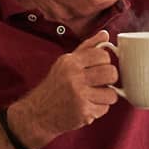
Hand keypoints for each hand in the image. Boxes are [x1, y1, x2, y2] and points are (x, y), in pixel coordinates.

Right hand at [8, 30, 119, 147]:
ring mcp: (79, 95)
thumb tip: (105, 34)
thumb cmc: (55, 86)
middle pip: (111, 73)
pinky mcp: (83, 112)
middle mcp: (74, 77)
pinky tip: (87, 106)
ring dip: (105, 96)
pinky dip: (98, 109)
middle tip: (100, 83)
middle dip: (109, 79)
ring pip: (111, 93)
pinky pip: (105, 108)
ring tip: (93, 96)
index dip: (105, 62)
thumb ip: (87, 48)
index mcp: (70, 62)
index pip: (102, 55)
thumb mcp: (66, 63)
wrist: (37, 113)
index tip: (98, 68)